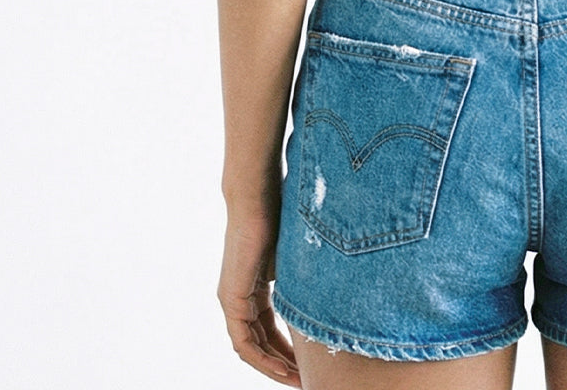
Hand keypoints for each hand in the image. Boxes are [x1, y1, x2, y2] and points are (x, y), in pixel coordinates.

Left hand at [218, 201, 301, 385]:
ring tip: (298, 380)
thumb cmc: (281, 215)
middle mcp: (239, 299)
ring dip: (274, 367)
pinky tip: (282, 368)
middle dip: (284, 364)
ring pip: (252, 348)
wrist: (258, 195)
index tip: (310, 362)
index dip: (289, 349)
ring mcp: (233, 300)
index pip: (270, 330)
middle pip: (261, 344)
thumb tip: (334, 286)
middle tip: (306, 379)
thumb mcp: (296, 257)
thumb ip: (304, 278)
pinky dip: (262, 358)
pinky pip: (243, 342)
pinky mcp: (232, 298)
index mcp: (254, 289)